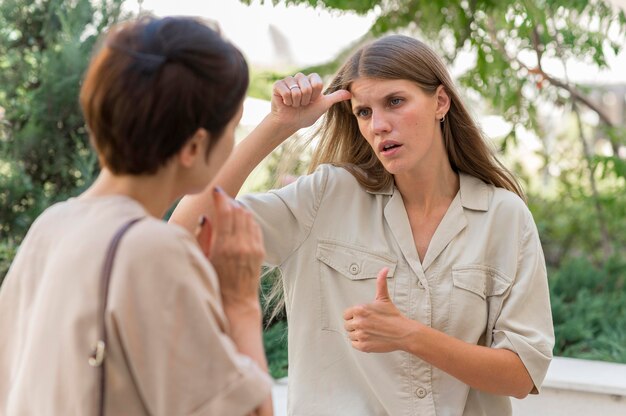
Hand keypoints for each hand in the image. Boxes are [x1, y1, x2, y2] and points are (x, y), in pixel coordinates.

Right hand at [202, 187, 264, 306]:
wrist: (236, 304)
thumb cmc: (213, 285)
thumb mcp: (202, 262)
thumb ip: (204, 237)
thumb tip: (206, 217)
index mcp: (224, 246)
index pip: (226, 212)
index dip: (221, 197)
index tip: (216, 190)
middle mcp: (241, 245)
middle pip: (238, 211)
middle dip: (229, 201)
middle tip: (221, 198)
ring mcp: (253, 248)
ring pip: (248, 217)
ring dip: (239, 209)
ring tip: (229, 208)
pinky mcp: (260, 252)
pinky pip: (255, 227)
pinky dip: (248, 220)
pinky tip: (240, 221)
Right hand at [271, 72, 350, 131]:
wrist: (291, 123)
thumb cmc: (306, 115)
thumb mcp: (323, 106)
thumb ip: (335, 98)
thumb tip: (350, 94)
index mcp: (311, 80)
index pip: (317, 83)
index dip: (315, 95)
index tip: (312, 101)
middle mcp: (300, 78)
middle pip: (307, 86)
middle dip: (305, 100)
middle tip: (302, 104)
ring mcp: (289, 80)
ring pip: (296, 89)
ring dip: (296, 102)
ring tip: (294, 104)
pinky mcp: (278, 85)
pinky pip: (286, 91)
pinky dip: (287, 101)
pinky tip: (286, 103)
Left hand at [343, 267, 413, 352]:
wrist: (403, 332)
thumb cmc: (393, 315)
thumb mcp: (384, 298)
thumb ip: (380, 283)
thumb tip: (384, 269)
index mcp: (360, 309)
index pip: (346, 315)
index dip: (353, 316)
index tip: (363, 317)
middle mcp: (358, 322)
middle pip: (347, 325)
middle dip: (355, 325)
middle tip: (367, 325)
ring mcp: (361, 335)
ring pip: (350, 335)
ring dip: (357, 334)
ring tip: (369, 332)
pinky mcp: (363, 346)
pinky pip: (354, 344)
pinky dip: (360, 343)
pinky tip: (369, 338)